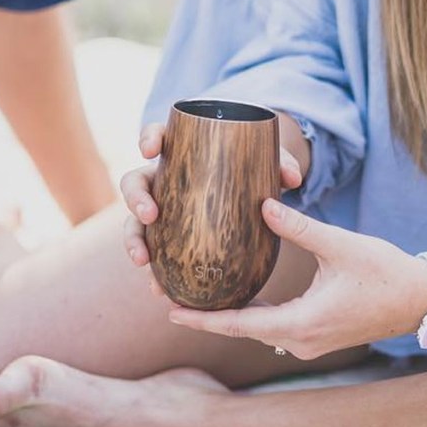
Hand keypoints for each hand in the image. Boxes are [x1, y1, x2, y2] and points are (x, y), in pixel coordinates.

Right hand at [120, 123, 304, 272]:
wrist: (250, 195)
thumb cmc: (253, 170)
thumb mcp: (267, 163)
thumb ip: (281, 165)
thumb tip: (292, 179)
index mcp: (180, 153)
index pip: (157, 137)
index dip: (149, 139)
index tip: (150, 150)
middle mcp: (163, 180)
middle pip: (135, 183)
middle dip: (136, 199)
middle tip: (150, 215)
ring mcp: (161, 211)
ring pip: (135, 223)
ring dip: (133, 241)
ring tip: (142, 261)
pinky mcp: (167, 240)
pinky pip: (155, 255)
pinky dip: (154, 273)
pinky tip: (159, 289)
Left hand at [168, 199, 426, 358]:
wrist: (423, 299)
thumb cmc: (387, 272)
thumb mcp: (341, 245)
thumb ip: (300, 227)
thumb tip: (262, 204)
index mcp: (300, 323)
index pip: (238, 325)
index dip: (201, 319)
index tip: (169, 311)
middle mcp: (300, 341)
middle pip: (241, 331)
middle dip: (206, 316)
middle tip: (170, 298)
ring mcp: (309, 343)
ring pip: (257, 331)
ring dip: (228, 316)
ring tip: (195, 297)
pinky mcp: (317, 338)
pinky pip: (274, 329)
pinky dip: (252, 315)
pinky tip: (236, 298)